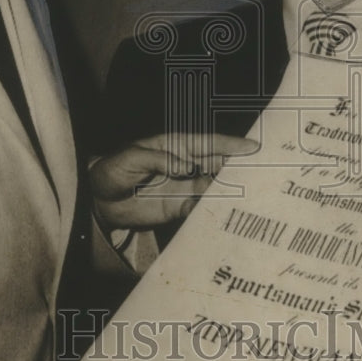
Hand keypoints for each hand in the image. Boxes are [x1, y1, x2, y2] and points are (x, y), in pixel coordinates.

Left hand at [91, 133, 257, 229]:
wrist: (96, 200)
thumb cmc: (111, 169)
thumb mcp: (131, 158)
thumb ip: (159, 159)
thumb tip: (186, 166)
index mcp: (176, 146)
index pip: (209, 144)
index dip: (232, 144)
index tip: (254, 147)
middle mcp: (186, 166)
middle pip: (219, 165)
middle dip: (241, 167)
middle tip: (265, 173)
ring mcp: (184, 188)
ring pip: (215, 189)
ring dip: (231, 192)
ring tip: (253, 198)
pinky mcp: (179, 209)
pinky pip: (201, 209)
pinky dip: (213, 212)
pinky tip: (226, 217)